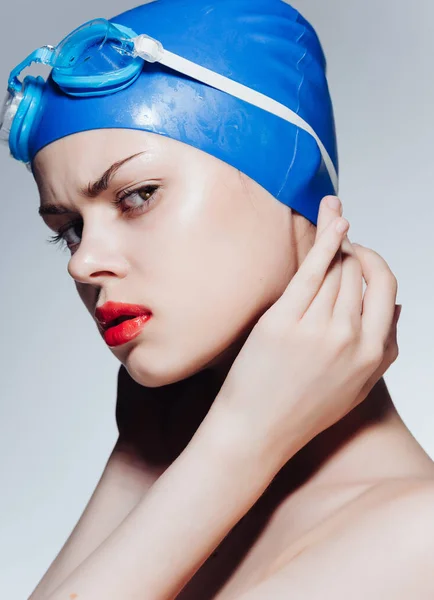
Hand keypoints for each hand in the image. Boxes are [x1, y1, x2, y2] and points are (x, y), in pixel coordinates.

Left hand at [211, 196, 399, 464]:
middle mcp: (352, 339)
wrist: (256, 432)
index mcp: (375, 355)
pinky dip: (326, 239)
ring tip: (330, 216)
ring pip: (337, 269)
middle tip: (337, 236)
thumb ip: (384, 349)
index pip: (386, 291)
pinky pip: (312, 270)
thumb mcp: (357, 387)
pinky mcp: (285, 322)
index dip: (373, 265)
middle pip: (359, 274)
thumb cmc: (302, 409)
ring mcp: (319, 330)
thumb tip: (397, 311)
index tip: (358, 254)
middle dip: (350, 250)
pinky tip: (333, 218)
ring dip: (334, 242)